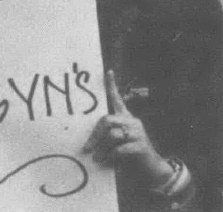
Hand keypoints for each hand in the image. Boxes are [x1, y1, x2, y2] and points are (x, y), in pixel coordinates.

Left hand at [82, 70, 174, 186]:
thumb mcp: (116, 142)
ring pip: (112, 135)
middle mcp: (132, 122)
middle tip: (87, 148)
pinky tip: (108, 161)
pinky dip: (111, 156)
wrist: (150, 168)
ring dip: (101, 149)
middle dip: (95, 135)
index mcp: (126, 118)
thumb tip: (87, 145)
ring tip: (97, 158)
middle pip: (107, 120)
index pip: (117, 99)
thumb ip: (106, 136)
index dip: (112, 86)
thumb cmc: (128, 153)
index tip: (108, 71)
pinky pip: (120, 149)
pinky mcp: (141, 146)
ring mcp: (138, 133)